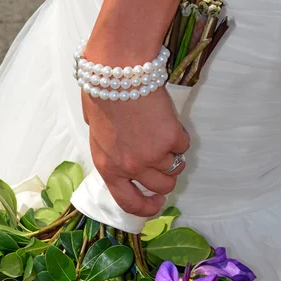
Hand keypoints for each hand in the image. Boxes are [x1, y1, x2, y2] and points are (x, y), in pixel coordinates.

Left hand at [82, 87, 189, 216]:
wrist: (117, 72)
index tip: (157, 202)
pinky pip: (183, 146)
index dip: (147, 208)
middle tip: (165, 159)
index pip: (129, 203)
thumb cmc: (102, 96)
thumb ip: (112, 156)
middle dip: (167, 176)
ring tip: (161, 133)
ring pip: (175, 168)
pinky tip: (164, 119)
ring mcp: (152, 155)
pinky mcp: (170, 139)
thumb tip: (125, 164)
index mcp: (108, 168)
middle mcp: (130, 167)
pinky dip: (178, 135)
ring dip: (173, 155)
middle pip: (161, 187)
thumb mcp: (97, 136)